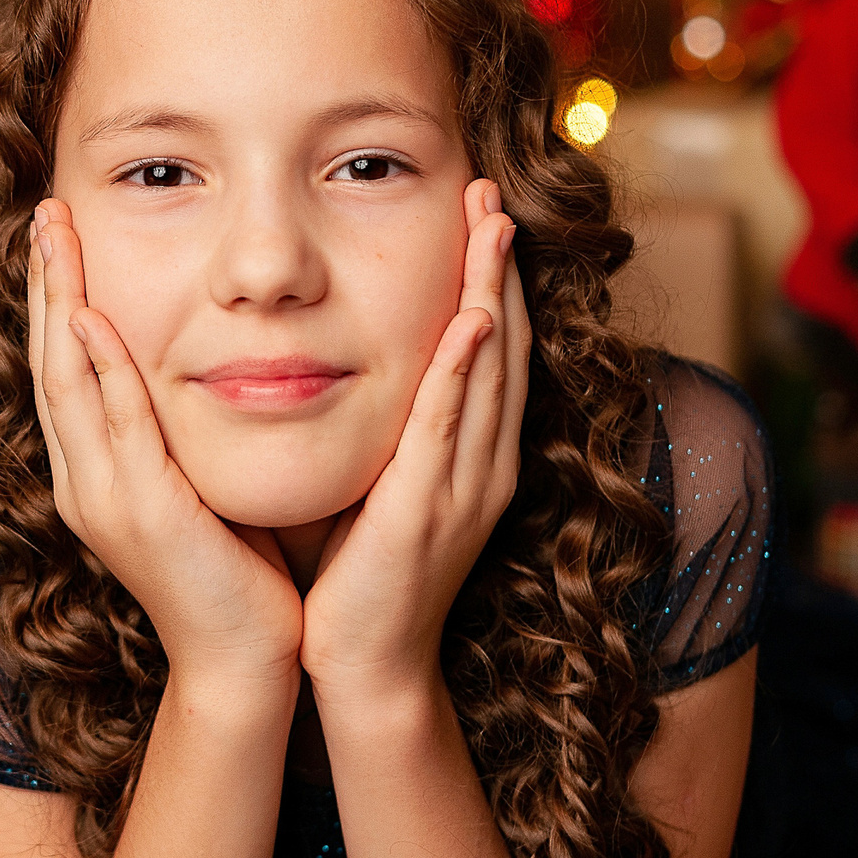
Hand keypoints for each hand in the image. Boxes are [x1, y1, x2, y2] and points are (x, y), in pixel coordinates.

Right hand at [29, 199, 302, 693]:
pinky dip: (100, 368)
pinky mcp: (141, 512)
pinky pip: (115, 425)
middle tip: (44, 211)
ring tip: (55, 236)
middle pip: (49, 361)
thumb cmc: (237, 573)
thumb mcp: (199, 484)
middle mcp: (84, 481)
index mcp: (96, 474)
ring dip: (59, 302)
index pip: (63, 368)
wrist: (246, 659)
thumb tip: (200, 366)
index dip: (56, 298)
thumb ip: (180, 432)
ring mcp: (104, 498)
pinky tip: (91, 318)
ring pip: (67, 381)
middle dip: (45, 282)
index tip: (59, 236)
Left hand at [298, 179, 527, 697]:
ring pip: (489, 373)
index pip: (492, 349)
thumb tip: (353, 362)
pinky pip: (448, 429)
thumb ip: (386, 429)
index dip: (492, 278)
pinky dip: (462, 372)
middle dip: (500, 265)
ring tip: (492, 225)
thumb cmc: (361, 576)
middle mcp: (483, 465)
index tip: (481, 212)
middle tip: (494, 192)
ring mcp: (464, 488)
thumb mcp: (380, 482)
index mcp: (473, 456)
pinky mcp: (428, 512)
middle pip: (504, 345)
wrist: (366, 665)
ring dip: (492, 294)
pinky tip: (468, 322)